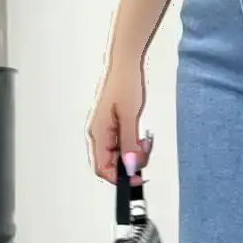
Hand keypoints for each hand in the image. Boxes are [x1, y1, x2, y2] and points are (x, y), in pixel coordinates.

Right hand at [87, 58, 151, 185]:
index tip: (135, 178)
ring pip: (117, 154)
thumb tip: (128, 165)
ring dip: (132, 154)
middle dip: (129, 164)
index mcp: (98, 132)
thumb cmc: (125, 84)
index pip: (102, 167)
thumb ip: (129, 143)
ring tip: (144, 144)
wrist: (126, 65)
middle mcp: (98, 133)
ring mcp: (105, 129)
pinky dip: (132, 145)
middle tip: (144, 155)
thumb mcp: (130, 116)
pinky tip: (140, 138)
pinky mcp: (113, 125)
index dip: (119, 177)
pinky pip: (121, 144)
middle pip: (110, 163)